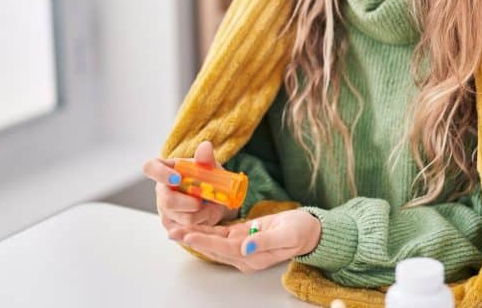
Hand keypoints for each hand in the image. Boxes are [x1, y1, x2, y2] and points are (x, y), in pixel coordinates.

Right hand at [142, 141, 238, 237]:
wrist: (214, 199)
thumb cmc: (206, 179)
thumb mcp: (209, 167)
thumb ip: (206, 158)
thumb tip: (205, 147)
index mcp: (165, 169)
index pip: (150, 167)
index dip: (160, 173)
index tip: (177, 178)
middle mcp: (161, 190)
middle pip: (168, 200)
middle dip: (190, 202)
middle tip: (203, 199)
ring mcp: (164, 209)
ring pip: (183, 217)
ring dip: (202, 213)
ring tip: (211, 206)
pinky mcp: (172, 225)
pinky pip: (189, 228)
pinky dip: (203, 222)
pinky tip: (206, 215)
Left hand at [168, 209, 321, 272]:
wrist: (309, 231)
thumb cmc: (300, 230)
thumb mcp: (286, 234)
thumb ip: (266, 241)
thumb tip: (246, 247)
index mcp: (254, 256)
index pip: (224, 248)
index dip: (205, 241)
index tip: (188, 234)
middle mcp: (245, 255)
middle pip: (213, 247)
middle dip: (192, 239)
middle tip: (172, 230)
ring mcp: (242, 248)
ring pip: (214, 242)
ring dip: (195, 235)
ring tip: (176, 228)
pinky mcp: (242, 238)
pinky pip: (220, 236)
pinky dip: (206, 230)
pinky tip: (194, 224)